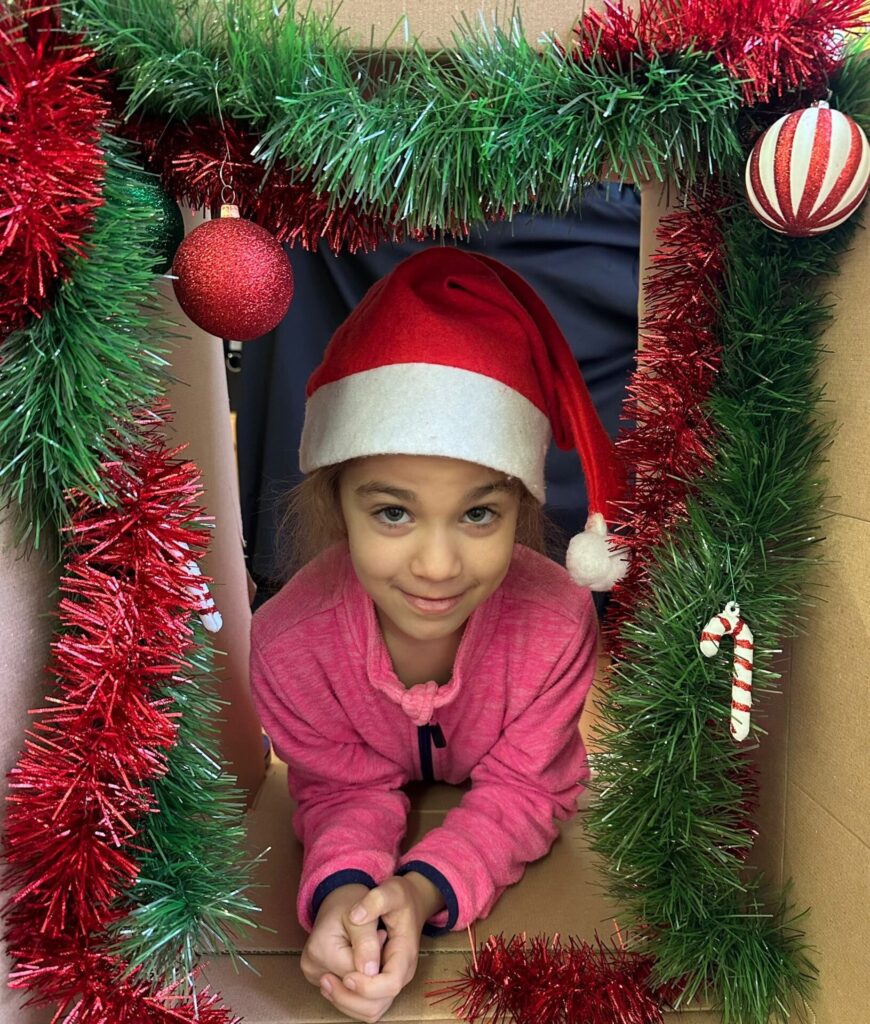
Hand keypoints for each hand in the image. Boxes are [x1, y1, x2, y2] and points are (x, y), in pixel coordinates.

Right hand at [301, 884, 384, 990]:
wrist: (337, 901)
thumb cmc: (351, 903)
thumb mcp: (363, 915)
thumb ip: (368, 944)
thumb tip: (371, 973)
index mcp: (320, 951)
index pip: (358, 976)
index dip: (378, 961)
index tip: (383, 936)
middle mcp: (312, 969)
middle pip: (354, 991)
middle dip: (374, 972)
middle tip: (380, 940)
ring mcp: (314, 977)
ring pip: (353, 997)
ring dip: (369, 978)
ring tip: (372, 948)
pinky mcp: (319, 981)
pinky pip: (347, 993)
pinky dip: (361, 981)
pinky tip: (364, 960)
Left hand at [317, 872, 444, 1022]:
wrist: (408, 902)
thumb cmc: (400, 897)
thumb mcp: (390, 891)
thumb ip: (374, 902)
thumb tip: (356, 916)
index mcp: (405, 955)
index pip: (390, 985)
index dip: (366, 986)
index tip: (345, 974)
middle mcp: (400, 974)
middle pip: (376, 1006)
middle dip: (348, 998)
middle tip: (324, 978)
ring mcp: (390, 983)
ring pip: (369, 1012)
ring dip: (344, 1002)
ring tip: (325, 980)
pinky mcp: (380, 985)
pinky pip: (364, 1007)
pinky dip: (346, 1000)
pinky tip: (332, 982)